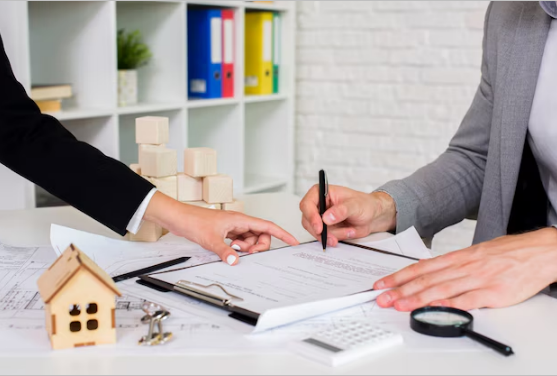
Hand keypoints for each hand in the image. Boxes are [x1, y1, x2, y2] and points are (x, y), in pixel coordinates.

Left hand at [144, 192, 298, 264]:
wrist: (178, 217)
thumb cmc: (193, 221)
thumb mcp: (210, 239)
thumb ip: (225, 252)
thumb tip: (236, 261)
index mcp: (240, 219)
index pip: (267, 226)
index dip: (282, 233)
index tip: (292, 241)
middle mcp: (239, 222)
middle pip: (260, 235)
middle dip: (258, 246)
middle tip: (246, 253)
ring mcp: (233, 227)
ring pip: (250, 240)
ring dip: (246, 248)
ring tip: (232, 250)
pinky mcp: (226, 232)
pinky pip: (239, 242)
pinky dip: (237, 248)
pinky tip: (228, 250)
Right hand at [299, 185, 395, 245]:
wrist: (372, 216)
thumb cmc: (364, 204)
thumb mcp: (355, 205)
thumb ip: (341, 211)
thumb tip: (326, 218)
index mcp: (322, 192)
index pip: (307, 204)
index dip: (310, 216)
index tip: (319, 227)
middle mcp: (318, 205)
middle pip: (307, 220)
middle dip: (320, 231)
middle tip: (332, 238)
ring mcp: (320, 218)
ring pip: (315, 231)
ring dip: (330, 235)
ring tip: (348, 232)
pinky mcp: (325, 228)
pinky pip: (323, 237)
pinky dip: (334, 238)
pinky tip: (347, 233)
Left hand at [373, 228, 556, 310]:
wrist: (538, 251)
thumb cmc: (507, 253)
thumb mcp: (475, 253)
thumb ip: (452, 264)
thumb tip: (428, 270)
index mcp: (458, 257)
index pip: (421, 267)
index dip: (399, 276)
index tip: (382, 283)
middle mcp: (463, 267)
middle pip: (426, 279)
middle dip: (400, 288)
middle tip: (382, 297)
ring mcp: (477, 279)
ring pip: (441, 289)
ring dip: (417, 298)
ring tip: (399, 304)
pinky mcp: (493, 293)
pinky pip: (467, 300)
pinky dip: (449, 304)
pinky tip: (434, 308)